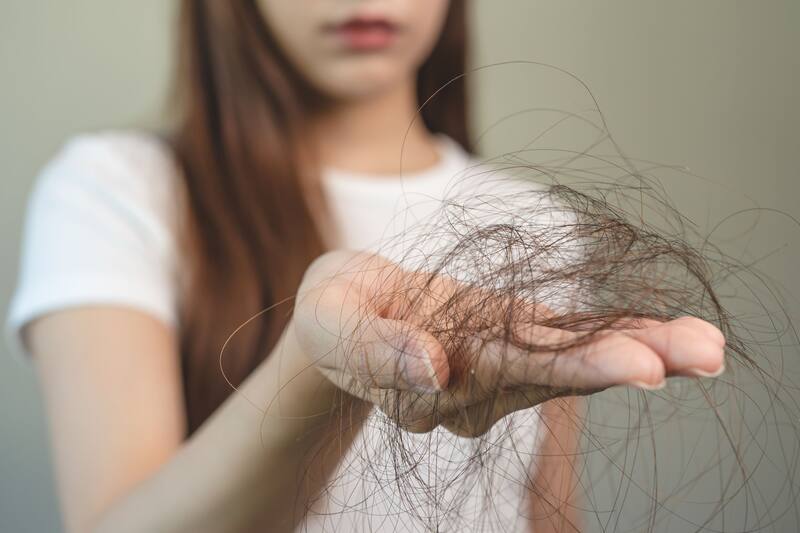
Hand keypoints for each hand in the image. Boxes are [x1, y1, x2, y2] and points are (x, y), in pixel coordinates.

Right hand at [292, 251, 725, 436]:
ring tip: (708, 345)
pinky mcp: (513, 335)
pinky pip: (568, 337)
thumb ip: (375, 351)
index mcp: (435, 383)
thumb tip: (432, 368)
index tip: (638, 368)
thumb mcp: (334, 324)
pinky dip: (619, 334)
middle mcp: (479, 384)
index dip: (573, 369)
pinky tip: (670, 333)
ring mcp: (501, 362)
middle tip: (704, 355)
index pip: (510, 376)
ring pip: (574, 358)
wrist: (348, 316)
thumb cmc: (334, 316)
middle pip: (560, 374)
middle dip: (633, 363)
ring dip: (644, 350)